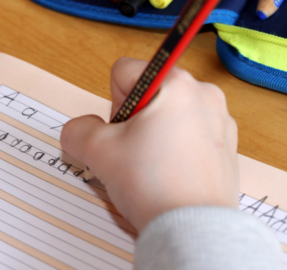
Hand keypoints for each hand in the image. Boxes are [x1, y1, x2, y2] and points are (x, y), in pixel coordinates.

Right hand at [61, 57, 238, 231]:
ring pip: (167, 114)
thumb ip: (77, 130)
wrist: (192, 228)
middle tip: (134, 152)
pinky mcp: (225, 142)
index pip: (123, 72)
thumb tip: (78, 129)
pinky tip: (170, 172)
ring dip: (152, 133)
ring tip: (152, 166)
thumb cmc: (151, 184)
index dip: (112, 103)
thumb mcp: (98, 152)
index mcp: (174, 83)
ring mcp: (219, 118)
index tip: (122, 133)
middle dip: (133, 120)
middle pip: (147, 93)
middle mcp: (203, 92)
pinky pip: (188, 132)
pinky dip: (174, 147)